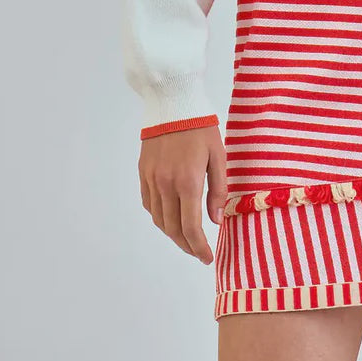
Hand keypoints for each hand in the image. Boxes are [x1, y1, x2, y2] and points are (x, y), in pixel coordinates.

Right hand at [138, 125, 227, 264]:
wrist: (173, 102)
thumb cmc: (201, 127)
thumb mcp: (218, 156)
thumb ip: (218, 189)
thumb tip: (215, 220)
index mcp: (187, 182)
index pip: (190, 228)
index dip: (199, 248)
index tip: (207, 257)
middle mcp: (165, 185)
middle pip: (172, 229)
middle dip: (187, 245)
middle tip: (199, 252)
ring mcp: (151, 180)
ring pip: (159, 220)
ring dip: (173, 234)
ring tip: (187, 238)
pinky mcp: (143, 173)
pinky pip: (149, 204)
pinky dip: (160, 217)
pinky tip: (171, 217)